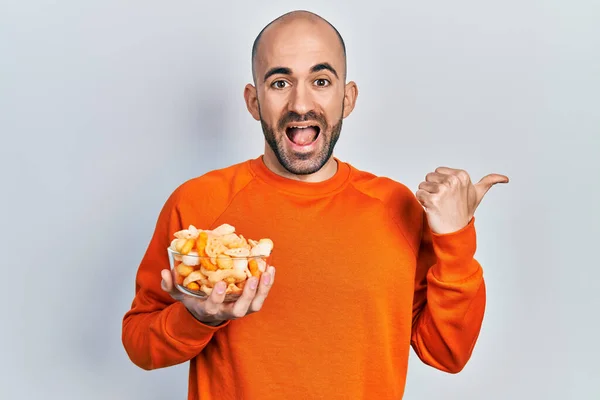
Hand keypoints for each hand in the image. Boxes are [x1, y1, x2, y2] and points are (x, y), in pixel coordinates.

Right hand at [160, 266, 275, 325]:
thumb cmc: (194, 301)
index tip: (220, 283)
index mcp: (210, 310)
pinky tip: (270, 270)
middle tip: (253, 279)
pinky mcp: (249, 305)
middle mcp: (227, 312)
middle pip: (240, 310)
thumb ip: (171, 285)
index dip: (218, 297)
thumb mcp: (180, 295)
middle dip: (248, 295)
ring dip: (263, 290)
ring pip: (255, 305)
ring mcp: (240, 310)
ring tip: (267, 271)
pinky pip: (261, 297)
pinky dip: (267, 285)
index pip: (214, 306)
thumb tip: (165, 271)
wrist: (206, 315)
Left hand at [416, 167, 508, 233]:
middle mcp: (453, 181)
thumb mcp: (478, 194)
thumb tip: (505, 178)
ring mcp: (443, 190)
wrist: (456, 231)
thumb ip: (489, 182)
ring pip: (422, 185)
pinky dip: (422, 202)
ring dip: (427, 196)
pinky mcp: (433, 199)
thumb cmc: (464, 212)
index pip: (437, 172)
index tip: (450, 194)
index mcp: (462, 175)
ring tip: (438, 205)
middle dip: (432, 188)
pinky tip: (432, 209)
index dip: (440, 183)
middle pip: (428, 177)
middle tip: (443, 201)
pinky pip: (419, 194)